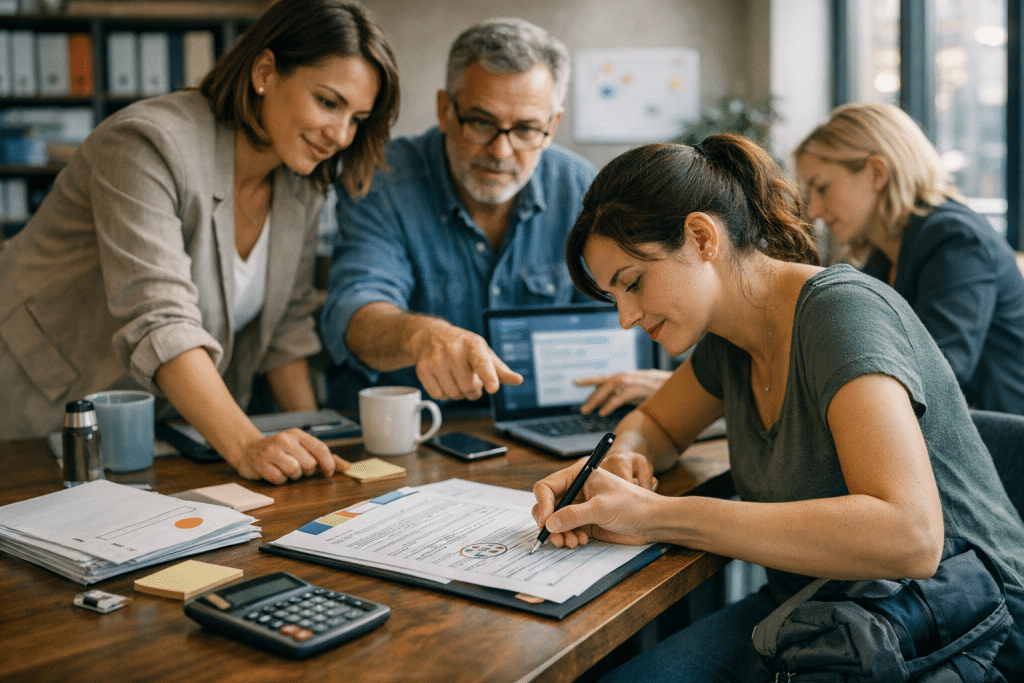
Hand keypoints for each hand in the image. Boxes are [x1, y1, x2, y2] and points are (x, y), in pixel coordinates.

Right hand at [233, 428, 349, 484]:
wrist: (248, 449)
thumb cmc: (280, 450)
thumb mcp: (301, 447)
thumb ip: (325, 456)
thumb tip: (347, 467)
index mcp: (297, 434)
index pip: (320, 449)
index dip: (328, 464)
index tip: (328, 472)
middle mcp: (285, 440)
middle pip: (309, 464)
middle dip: (307, 471)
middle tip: (299, 468)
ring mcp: (271, 451)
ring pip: (295, 471)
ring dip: (293, 476)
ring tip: (286, 470)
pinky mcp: (260, 464)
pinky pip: (279, 479)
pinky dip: (280, 480)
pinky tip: (274, 473)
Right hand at [411, 324, 522, 400]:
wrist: (431, 335)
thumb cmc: (463, 347)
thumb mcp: (484, 353)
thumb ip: (501, 370)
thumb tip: (518, 380)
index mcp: (473, 345)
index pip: (482, 363)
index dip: (489, 377)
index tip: (493, 387)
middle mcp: (453, 350)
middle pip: (469, 388)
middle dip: (472, 389)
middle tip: (470, 378)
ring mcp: (436, 360)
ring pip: (453, 394)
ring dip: (458, 392)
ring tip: (456, 377)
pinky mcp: (422, 369)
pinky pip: (438, 396)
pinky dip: (444, 393)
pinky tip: (444, 379)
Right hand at [532, 459, 659, 548]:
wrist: (652, 521)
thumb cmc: (633, 505)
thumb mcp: (602, 508)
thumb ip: (574, 515)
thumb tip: (549, 524)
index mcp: (578, 476)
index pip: (547, 486)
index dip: (543, 504)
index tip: (546, 522)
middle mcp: (576, 490)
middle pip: (547, 505)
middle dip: (549, 522)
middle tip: (555, 537)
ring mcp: (579, 507)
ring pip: (554, 520)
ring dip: (559, 533)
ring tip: (571, 542)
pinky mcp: (584, 522)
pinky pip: (565, 530)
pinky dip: (567, 538)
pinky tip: (580, 541)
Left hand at [576, 370, 671, 415]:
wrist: (683, 387)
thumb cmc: (664, 391)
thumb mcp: (643, 392)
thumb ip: (628, 395)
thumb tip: (612, 402)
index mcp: (629, 377)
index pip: (606, 377)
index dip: (591, 380)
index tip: (576, 382)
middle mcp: (631, 376)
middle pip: (606, 382)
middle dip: (591, 394)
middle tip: (582, 408)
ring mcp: (636, 381)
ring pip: (611, 387)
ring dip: (597, 399)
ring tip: (587, 410)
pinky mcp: (642, 388)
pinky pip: (622, 395)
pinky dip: (611, 403)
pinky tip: (603, 412)